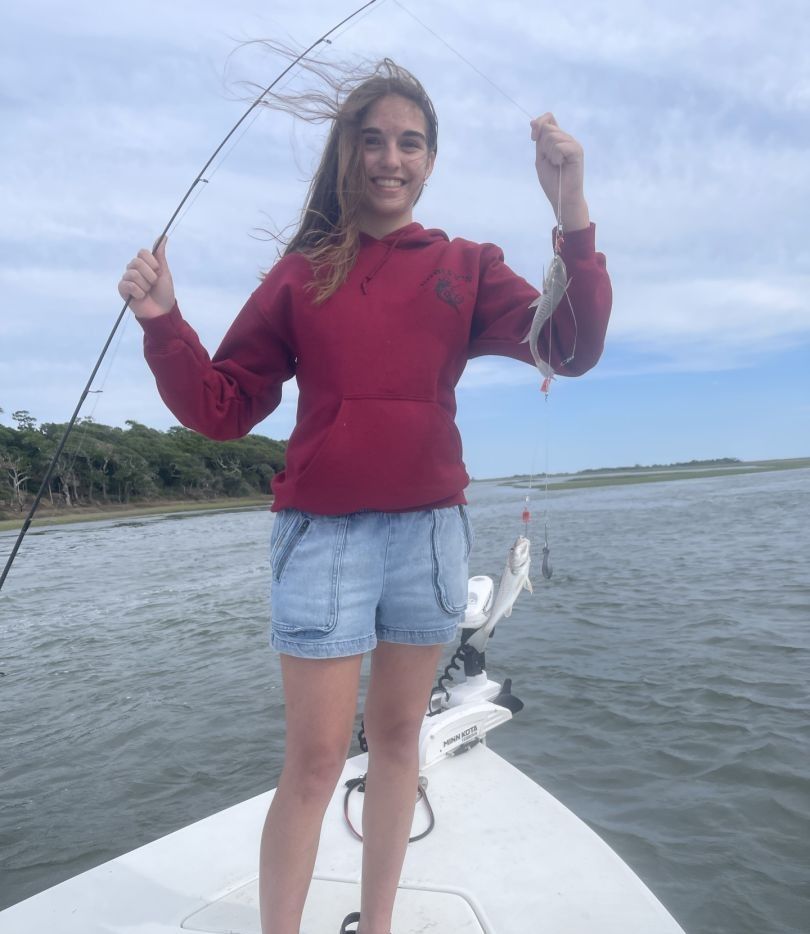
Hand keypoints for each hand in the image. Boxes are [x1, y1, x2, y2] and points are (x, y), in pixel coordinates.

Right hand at [117, 237, 175, 318]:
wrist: (162, 311)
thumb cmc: (164, 292)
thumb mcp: (164, 272)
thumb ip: (160, 255)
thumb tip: (163, 237)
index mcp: (143, 264)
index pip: (142, 252)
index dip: (152, 262)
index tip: (157, 271)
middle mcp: (133, 269)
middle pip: (137, 262)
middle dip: (150, 275)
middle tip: (153, 284)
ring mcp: (126, 279)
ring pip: (133, 274)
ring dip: (145, 285)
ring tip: (147, 292)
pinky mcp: (122, 289)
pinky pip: (129, 285)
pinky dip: (139, 292)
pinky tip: (141, 297)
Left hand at [530, 113, 589, 231]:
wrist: (562, 197)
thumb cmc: (552, 181)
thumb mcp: (540, 157)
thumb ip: (539, 140)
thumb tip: (533, 122)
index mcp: (558, 139)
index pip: (549, 118)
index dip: (539, 124)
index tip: (533, 138)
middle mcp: (567, 139)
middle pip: (547, 129)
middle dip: (543, 147)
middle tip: (551, 161)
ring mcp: (573, 143)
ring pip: (552, 137)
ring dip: (549, 154)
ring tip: (557, 164)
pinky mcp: (577, 150)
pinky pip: (559, 146)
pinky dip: (556, 157)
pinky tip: (561, 165)